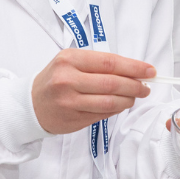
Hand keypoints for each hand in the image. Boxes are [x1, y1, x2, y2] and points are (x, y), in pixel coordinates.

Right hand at [31, 49, 154, 134]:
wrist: (30, 104)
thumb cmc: (55, 79)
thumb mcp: (71, 62)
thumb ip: (98, 64)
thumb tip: (133, 70)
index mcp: (69, 60)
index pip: (110, 62)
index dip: (134, 67)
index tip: (149, 71)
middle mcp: (68, 79)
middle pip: (112, 83)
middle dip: (135, 85)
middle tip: (146, 87)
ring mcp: (69, 101)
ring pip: (109, 102)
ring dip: (127, 100)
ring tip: (134, 97)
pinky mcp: (73, 119)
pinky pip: (102, 114)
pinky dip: (116, 110)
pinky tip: (120, 105)